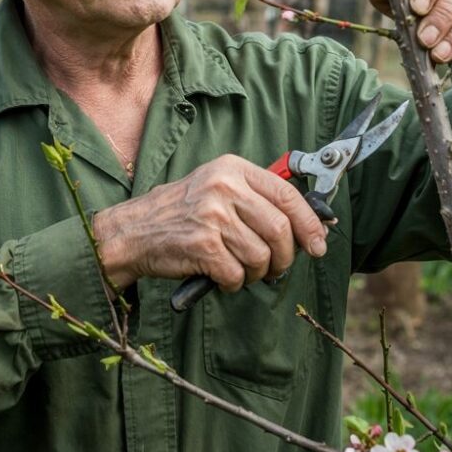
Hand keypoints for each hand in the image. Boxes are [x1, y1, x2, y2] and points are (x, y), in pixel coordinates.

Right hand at [92, 155, 328, 292]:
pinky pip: (238, 275)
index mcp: (232, 168)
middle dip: (284, 258)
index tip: (318, 243)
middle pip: (280, 230)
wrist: (133, 231)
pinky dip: (234, 283)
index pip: (287, 195)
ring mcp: (212, 215)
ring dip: (256, 273)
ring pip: (261, 257)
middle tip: (275, 268)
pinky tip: (220, 275)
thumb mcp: (217, 188)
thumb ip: (257, 199)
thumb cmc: (180, 213)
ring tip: (239, 269)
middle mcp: (224, 187)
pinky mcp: (202, 245)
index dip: (310, 223)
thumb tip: (310, 225)